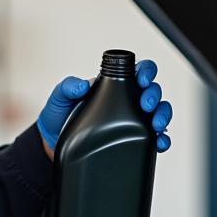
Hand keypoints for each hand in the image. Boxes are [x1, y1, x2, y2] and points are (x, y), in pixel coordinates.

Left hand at [37, 63, 173, 155]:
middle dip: (154, 95)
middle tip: (145, 105)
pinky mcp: (131, 140)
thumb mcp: (59, 97)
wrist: (53, 144)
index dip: (146, 71)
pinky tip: (159, 142)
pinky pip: (154, 138)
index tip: (141, 80)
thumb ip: (67, 86)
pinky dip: (162, 139)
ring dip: (162, 116)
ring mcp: (131, 121)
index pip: (138, 71)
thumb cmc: (58, 116)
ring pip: (158, 112)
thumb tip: (83, 85)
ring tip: (155, 125)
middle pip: (153, 91)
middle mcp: (126, 101)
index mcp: (113, 85)